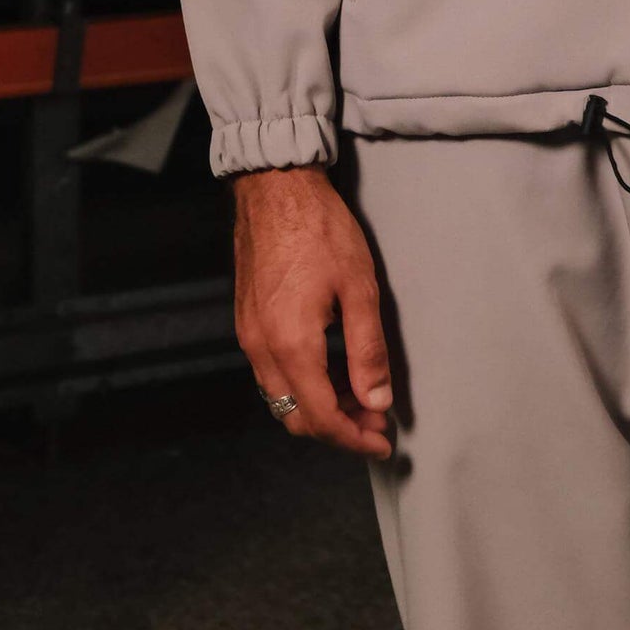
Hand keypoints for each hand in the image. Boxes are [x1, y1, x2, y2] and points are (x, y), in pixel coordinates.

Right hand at [231, 165, 393, 456]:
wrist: (275, 189)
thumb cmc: (321, 230)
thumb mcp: (359, 287)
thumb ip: (367, 350)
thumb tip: (377, 400)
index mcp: (291, 345)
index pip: (322, 417)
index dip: (354, 436)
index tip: (383, 440)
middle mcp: (262, 349)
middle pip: (296, 417)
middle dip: (338, 428)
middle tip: (375, 418)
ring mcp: (249, 336)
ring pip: (281, 398)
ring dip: (319, 408)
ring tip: (359, 396)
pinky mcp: (246, 322)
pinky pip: (271, 374)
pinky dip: (301, 386)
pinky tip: (330, 371)